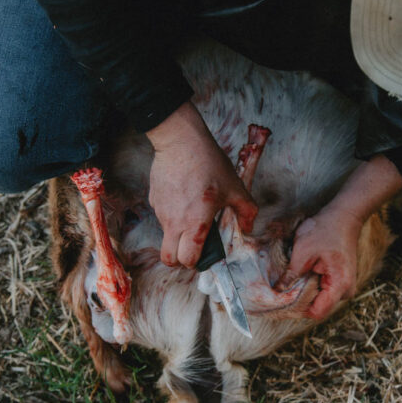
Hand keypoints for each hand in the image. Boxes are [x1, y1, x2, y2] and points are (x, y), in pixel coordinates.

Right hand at [146, 102, 256, 267]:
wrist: (181, 141)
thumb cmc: (208, 163)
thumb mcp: (235, 187)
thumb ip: (246, 211)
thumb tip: (248, 227)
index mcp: (195, 223)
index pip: (188, 259)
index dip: (196, 261)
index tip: (204, 253)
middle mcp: (174, 222)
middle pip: (168, 258)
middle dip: (180, 259)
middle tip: (193, 246)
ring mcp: (160, 211)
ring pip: (166, 235)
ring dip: (178, 233)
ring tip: (193, 211)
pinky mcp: (153, 199)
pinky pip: (162, 215)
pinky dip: (172, 213)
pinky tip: (184, 196)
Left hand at [276, 206, 362, 319]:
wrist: (343, 217)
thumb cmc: (325, 230)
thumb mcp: (303, 251)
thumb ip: (290, 275)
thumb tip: (276, 291)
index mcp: (340, 286)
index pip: (316, 312)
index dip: (297, 308)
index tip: (282, 299)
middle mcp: (345, 291)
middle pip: (317, 308)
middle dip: (299, 299)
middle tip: (282, 287)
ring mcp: (344, 287)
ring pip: (318, 300)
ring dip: (304, 291)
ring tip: (293, 277)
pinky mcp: (339, 282)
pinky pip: (322, 291)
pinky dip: (310, 285)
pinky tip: (302, 274)